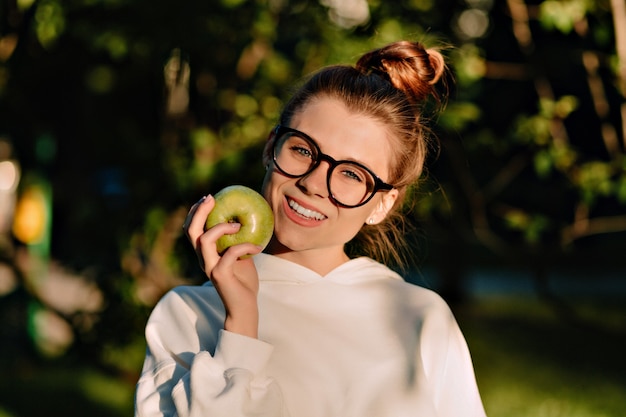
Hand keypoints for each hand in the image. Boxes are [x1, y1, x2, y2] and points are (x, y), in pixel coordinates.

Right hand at [183, 195, 262, 337]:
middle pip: (191, 231)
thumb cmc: (244, 280)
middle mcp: (203, 259)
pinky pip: (230, 254)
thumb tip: (248, 217)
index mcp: (205, 253)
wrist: (245, 306)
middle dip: (199, 211)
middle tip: (212, 198)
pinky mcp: (220, 275)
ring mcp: (209, 267)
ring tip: (237, 225)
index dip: (195, 211)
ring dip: (221, 227)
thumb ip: (238, 239)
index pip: (192, 229)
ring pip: (204, 240)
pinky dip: (245, 246)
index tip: (209, 197)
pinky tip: (258, 247)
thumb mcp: (241, 254)